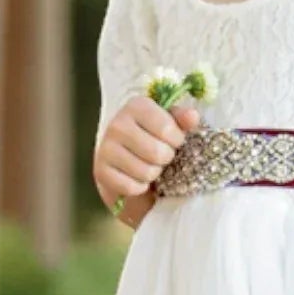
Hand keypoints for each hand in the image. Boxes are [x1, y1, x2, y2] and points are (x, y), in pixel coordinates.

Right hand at [94, 94, 202, 210]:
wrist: (123, 162)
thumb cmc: (152, 139)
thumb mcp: (169, 125)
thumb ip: (182, 120)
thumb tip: (193, 117)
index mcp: (136, 106)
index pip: (166, 128)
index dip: (176, 139)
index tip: (173, 140)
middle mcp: (117, 124)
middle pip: (158, 153)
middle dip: (166, 159)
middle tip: (161, 156)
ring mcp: (106, 148)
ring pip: (146, 172)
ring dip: (154, 174)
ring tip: (149, 166)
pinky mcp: (101, 172)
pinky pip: (132, 187)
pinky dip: (139, 188)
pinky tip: (137, 178)